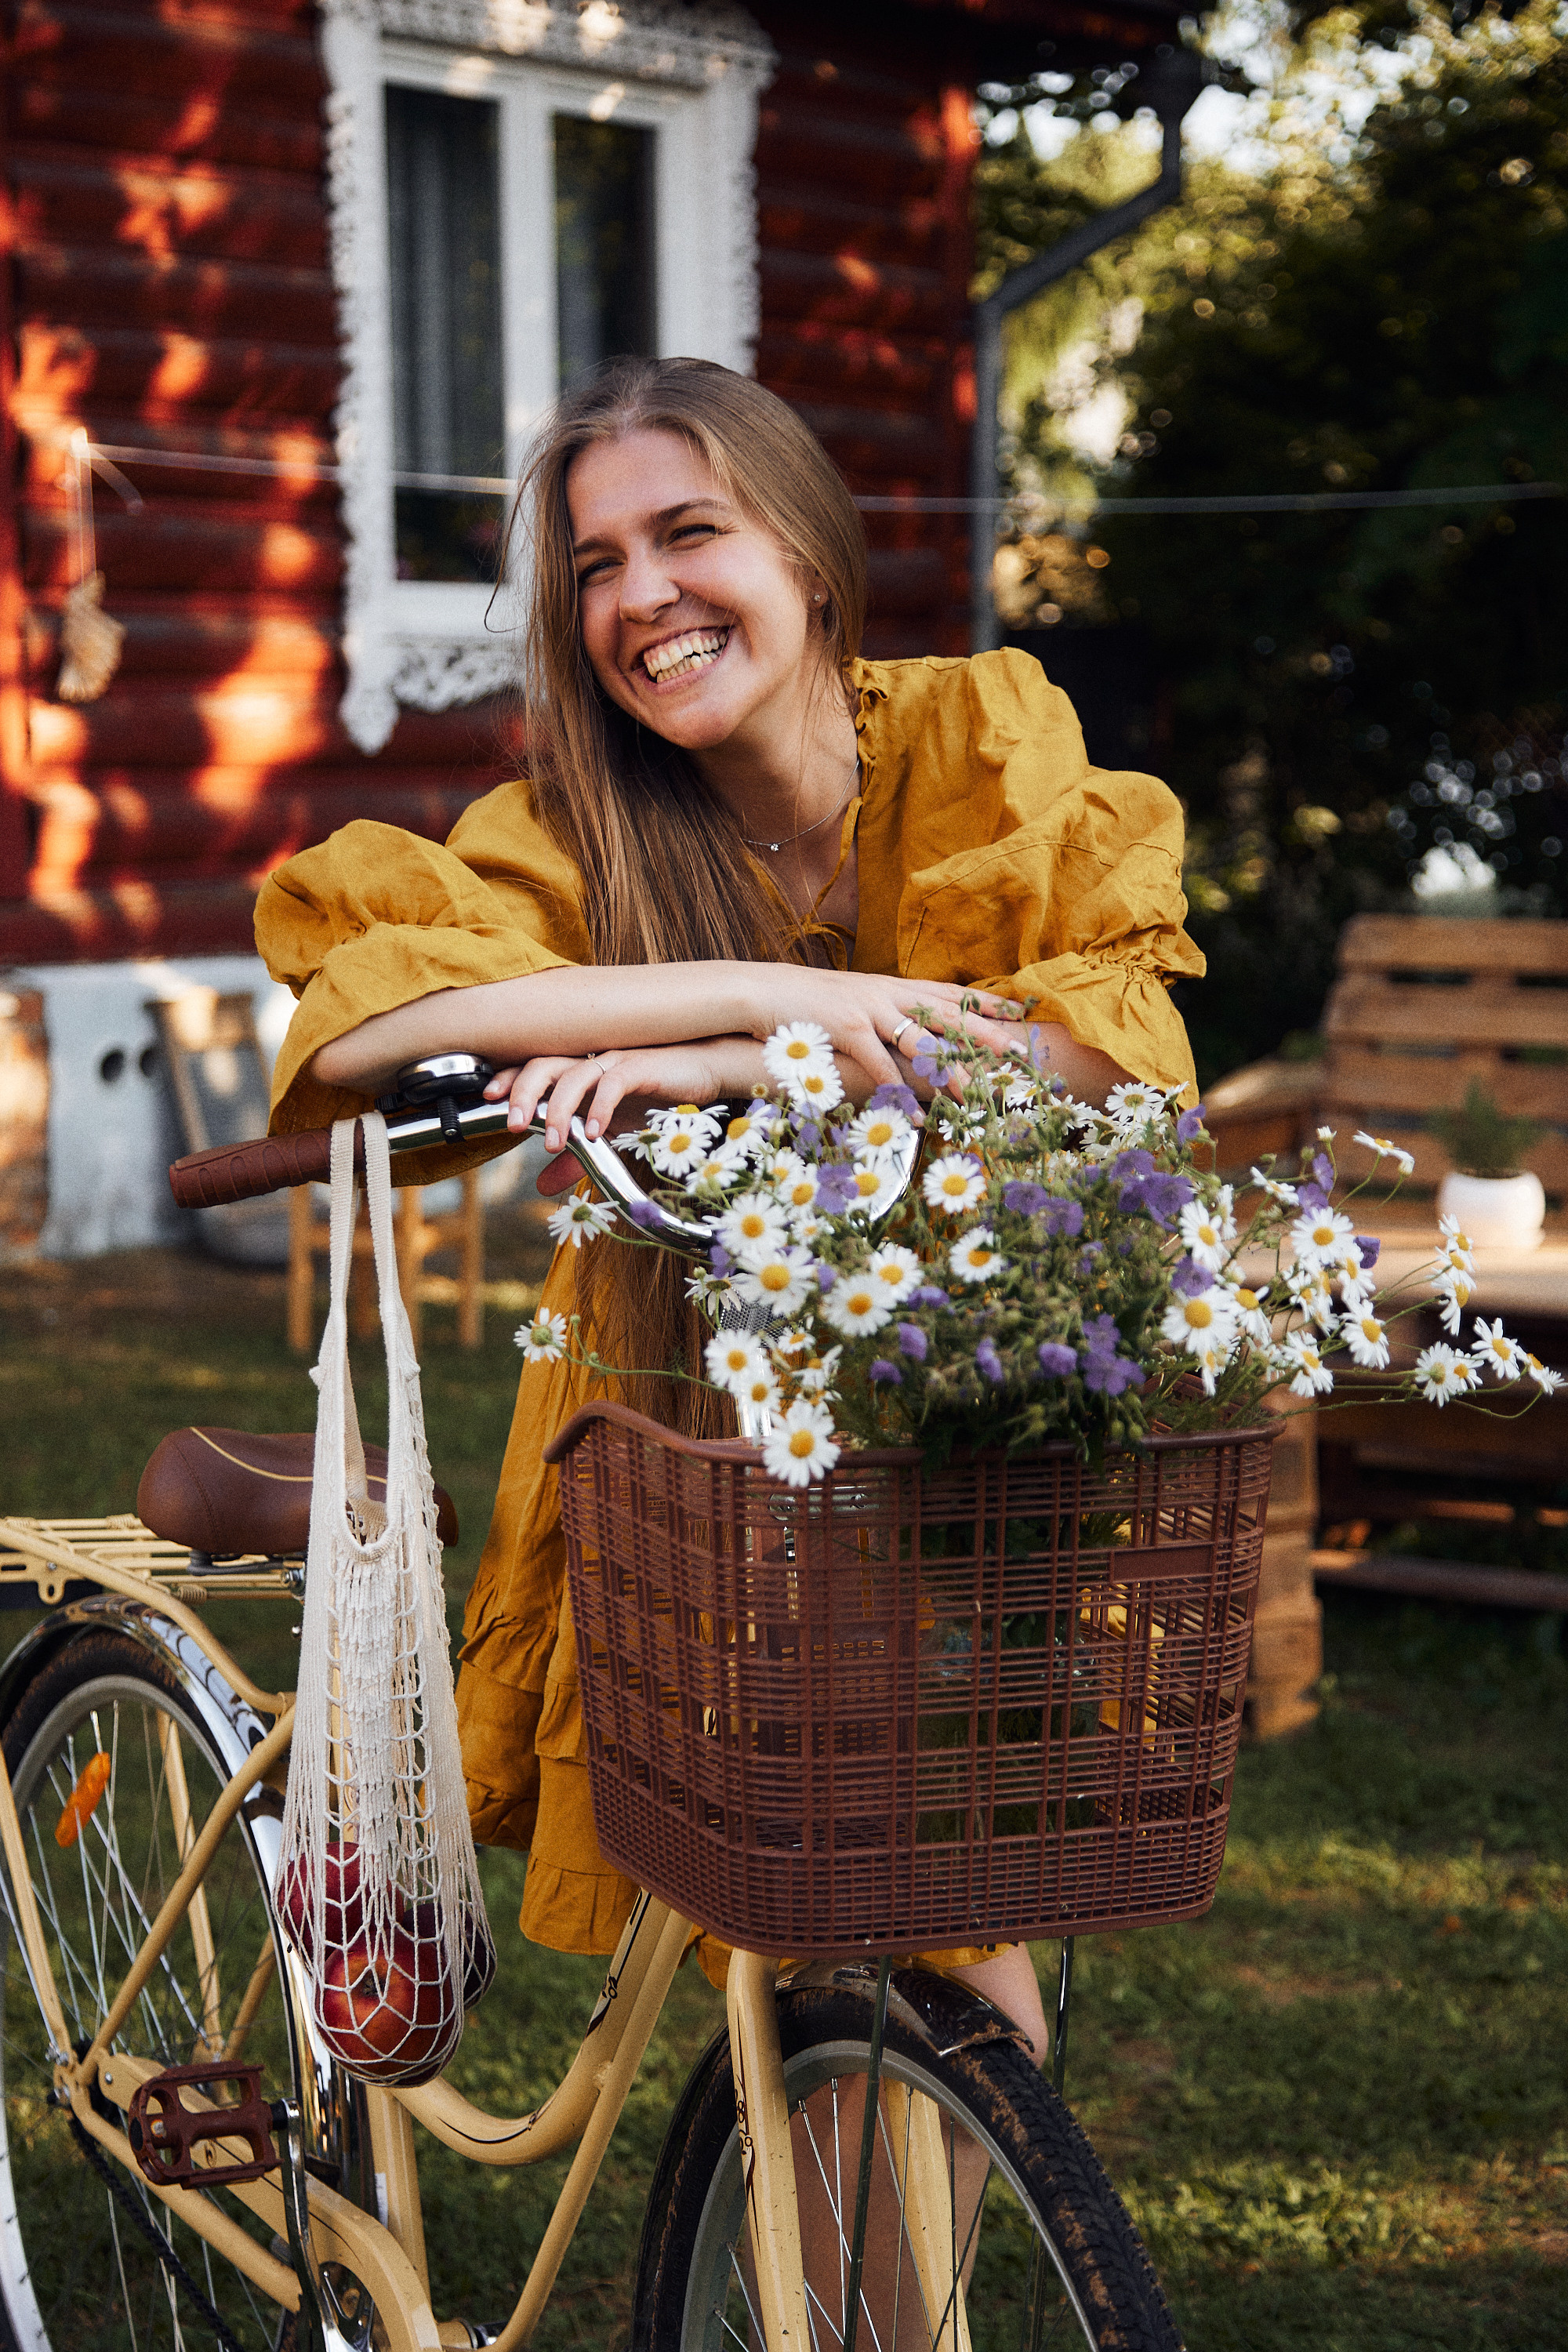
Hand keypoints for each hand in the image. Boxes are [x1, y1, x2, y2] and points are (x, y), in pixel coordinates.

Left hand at [485, 1036, 770, 1154]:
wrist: (706, 1078)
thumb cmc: (656, 1101)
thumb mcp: (609, 1137)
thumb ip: (574, 1159)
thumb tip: (540, 1186)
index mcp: (579, 1072)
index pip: (534, 1068)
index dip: (509, 1079)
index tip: (488, 1099)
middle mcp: (591, 1061)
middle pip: (544, 1064)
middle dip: (522, 1093)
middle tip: (510, 1124)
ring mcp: (615, 1061)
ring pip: (574, 1075)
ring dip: (558, 1109)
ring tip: (551, 1142)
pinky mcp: (642, 1067)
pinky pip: (613, 1083)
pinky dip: (600, 1107)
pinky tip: (596, 1133)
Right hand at [736, 967, 1029, 1094]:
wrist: (764, 991)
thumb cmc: (811, 1002)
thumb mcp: (856, 998)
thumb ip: (885, 1010)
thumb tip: (908, 1028)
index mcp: (892, 986)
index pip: (948, 992)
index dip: (983, 1002)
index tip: (1019, 1012)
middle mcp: (887, 994)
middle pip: (947, 1015)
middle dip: (985, 1035)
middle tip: (1018, 1054)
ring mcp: (868, 1011)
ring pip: (920, 1042)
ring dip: (949, 1071)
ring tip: (974, 1094)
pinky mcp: (846, 1031)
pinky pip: (879, 1067)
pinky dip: (897, 1093)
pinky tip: (912, 1116)